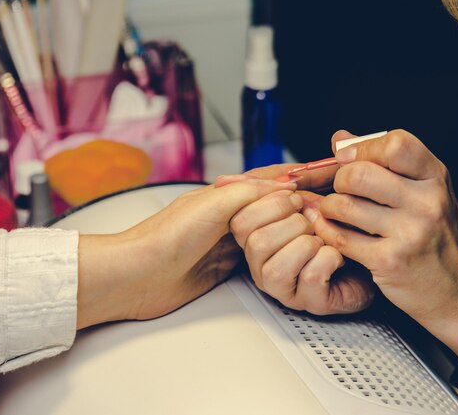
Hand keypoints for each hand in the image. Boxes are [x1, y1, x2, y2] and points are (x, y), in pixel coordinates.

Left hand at [76, 178, 297, 328]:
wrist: (138, 276)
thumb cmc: (164, 237)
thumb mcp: (213, 204)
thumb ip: (249, 192)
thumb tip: (282, 186)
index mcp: (224, 193)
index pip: (267, 180)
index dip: (291, 180)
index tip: (317, 181)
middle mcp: (229, 214)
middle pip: (272, 205)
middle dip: (295, 205)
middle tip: (319, 209)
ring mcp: (229, 240)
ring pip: (269, 229)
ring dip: (288, 228)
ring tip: (312, 227)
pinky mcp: (227, 264)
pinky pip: (259, 254)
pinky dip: (276, 251)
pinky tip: (289, 251)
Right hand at [216, 173, 374, 315]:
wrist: (374, 255)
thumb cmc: (343, 226)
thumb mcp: (320, 194)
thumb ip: (306, 176)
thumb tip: (305, 160)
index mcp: (259, 234)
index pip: (239, 220)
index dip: (270, 202)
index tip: (295, 195)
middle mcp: (263, 264)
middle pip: (254, 241)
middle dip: (291, 221)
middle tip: (312, 218)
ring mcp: (284, 286)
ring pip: (277, 265)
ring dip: (308, 242)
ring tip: (324, 239)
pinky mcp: (308, 301)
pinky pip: (310, 275)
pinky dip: (330, 258)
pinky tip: (338, 256)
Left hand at [309, 130, 457, 364]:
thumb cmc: (438, 239)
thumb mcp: (424, 193)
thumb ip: (384, 163)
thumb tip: (340, 140)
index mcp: (436, 178)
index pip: (394, 143)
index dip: (362, 148)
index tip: (349, 159)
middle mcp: (426, 202)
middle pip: (359, 173)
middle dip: (339, 179)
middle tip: (342, 190)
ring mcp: (409, 233)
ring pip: (344, 204)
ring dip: (329, 207)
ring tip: (336, 212)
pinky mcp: (390, 261)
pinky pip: (341, 237)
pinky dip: (327, 231)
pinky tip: (332, 230)